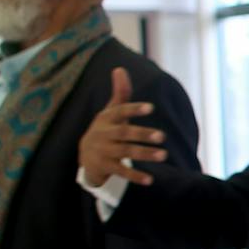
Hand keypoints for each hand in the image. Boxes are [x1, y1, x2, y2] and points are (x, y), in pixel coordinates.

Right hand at [77, 68, 164, 187]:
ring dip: (145, 154)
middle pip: (124, 133)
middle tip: (163, 136)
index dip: (134, 109)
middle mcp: (103, 134)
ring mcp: (103, 151)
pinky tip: (150, 179)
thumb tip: (120, 68)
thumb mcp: (110, 112)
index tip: (151, 108)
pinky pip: (121, 172)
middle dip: (143, 134)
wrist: (85, 156)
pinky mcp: (104, 167)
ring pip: (125, 152)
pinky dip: (135, 176)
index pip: (120, 111)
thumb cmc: (105, 129)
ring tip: (164, 155)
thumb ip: (120, 93)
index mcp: (106, 118)